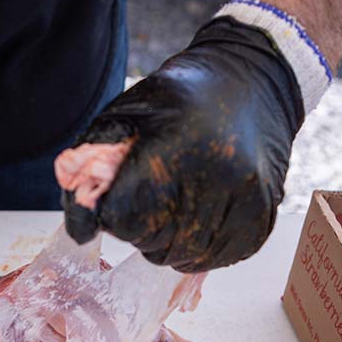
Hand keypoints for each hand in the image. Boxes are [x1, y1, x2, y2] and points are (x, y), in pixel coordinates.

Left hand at [63, 17, 304, 272]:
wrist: (252, 81)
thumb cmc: (179, 97)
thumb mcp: (126, 111)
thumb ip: (91, 163)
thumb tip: (80, 226)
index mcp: (177, 147)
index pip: (123, 218)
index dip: (109, 214)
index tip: (114, 198)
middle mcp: (219, 179)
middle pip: (152, 242)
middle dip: (137, 228)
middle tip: (145, 197)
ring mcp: (246, 204)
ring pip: (182, 258)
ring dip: (166, 242)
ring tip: (171, 205)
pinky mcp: (261, 222)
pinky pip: (214, 260)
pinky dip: (196, 248)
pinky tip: (197, 215)